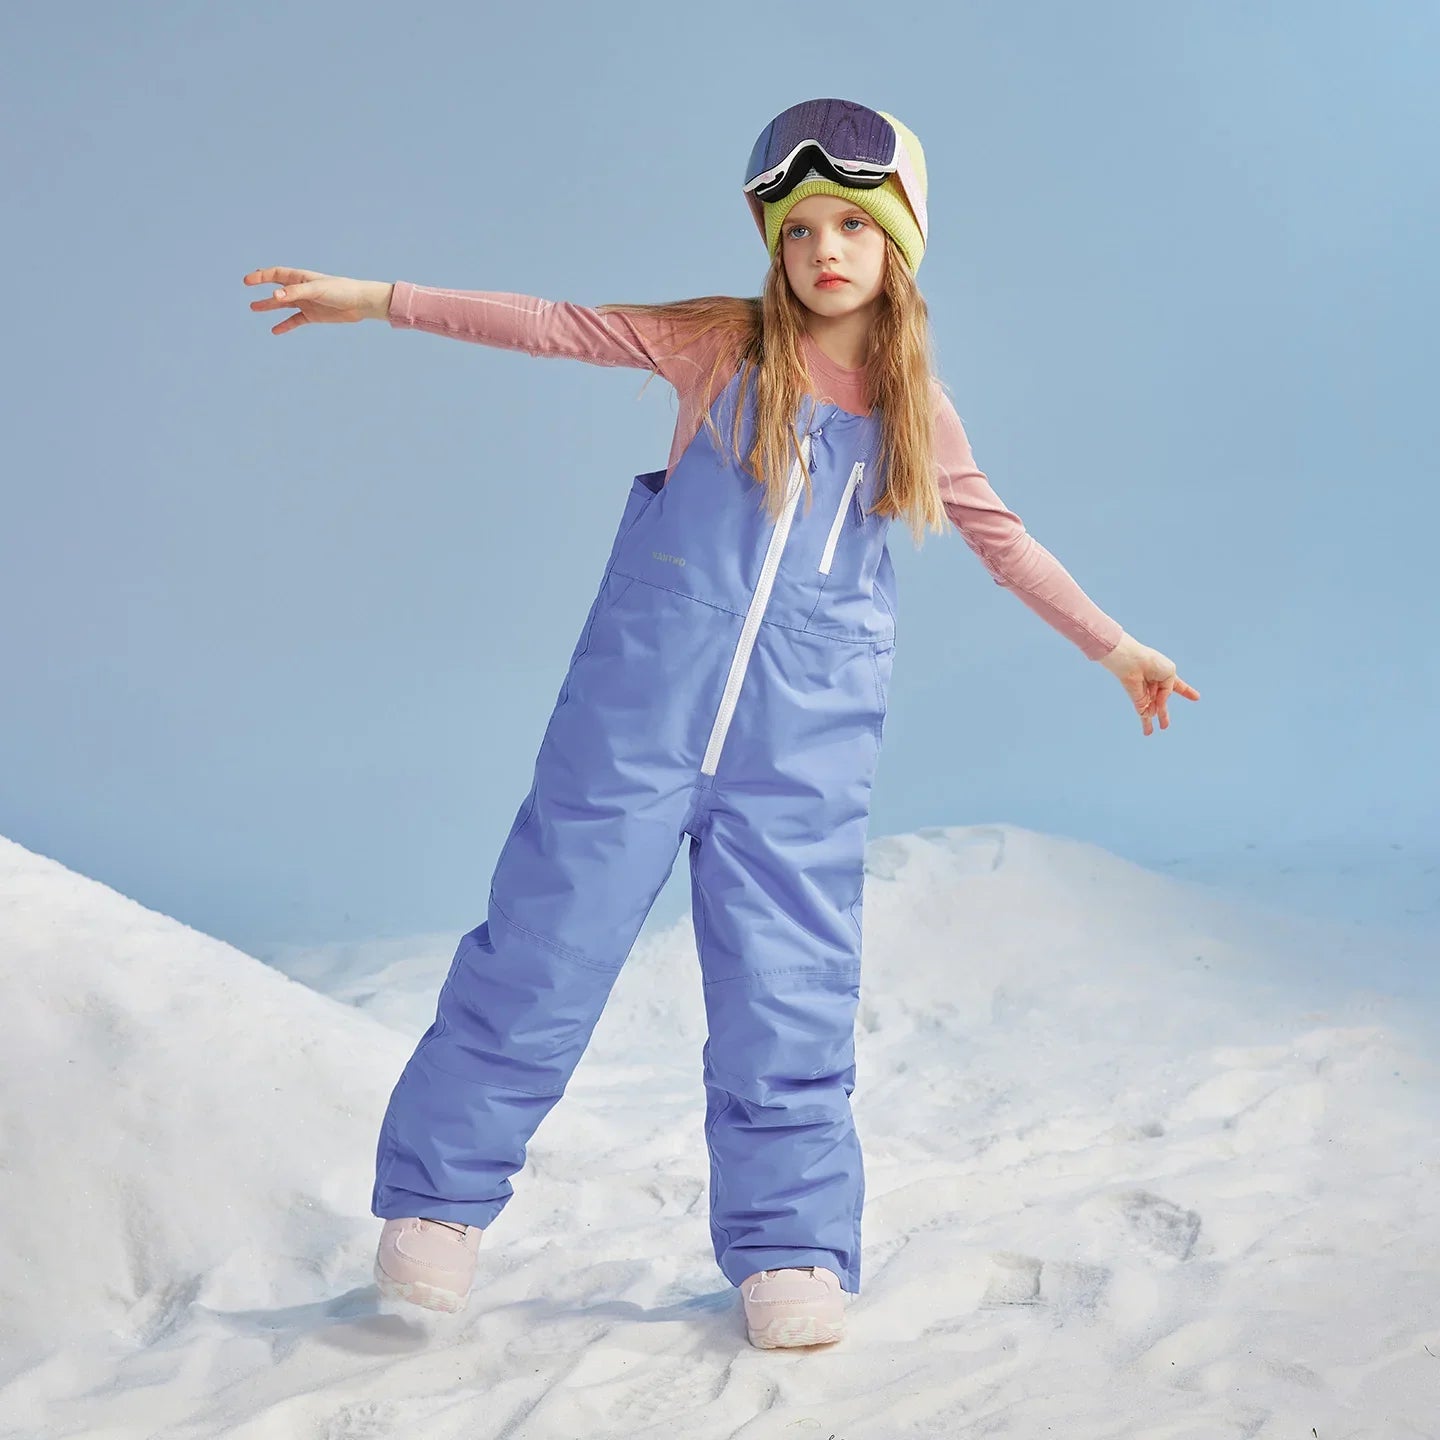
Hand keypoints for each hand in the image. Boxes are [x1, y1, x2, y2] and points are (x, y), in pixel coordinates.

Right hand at [242, 268, 393, 333]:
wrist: (360, 303)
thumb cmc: (340, 290)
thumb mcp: (316, 290)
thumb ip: (295, 293)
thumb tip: (275, 296)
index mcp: (301, 278)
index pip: (276, 274)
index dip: (261, 276)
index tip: (247, 281)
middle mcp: (301, 289)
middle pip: (277, 288)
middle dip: (262, 287)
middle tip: (247, 290)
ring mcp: (306, 303)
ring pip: (283, 305)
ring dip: (269, 306)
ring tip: (253, 308)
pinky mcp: (313, 316)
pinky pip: (295, 320)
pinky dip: (285, 325)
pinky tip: (275, 331)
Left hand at [1097, 631, 1199, 736]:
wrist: (1134, 662)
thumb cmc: (1153, 663)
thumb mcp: (1170, 675)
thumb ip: (1168, 691)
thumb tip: (1159, 704)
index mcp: (1166, 675)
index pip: (1178, 686)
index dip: (1186, 692)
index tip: (1197, 698)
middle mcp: (1156, 685)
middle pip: (1162, 701)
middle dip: (1164, 713)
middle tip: (1166, 725)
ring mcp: (1146, 692)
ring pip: (1152, 710)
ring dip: (1159, 718)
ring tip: (1163, 728)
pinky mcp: (1137, 700)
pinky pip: (1144, 712)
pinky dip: (1147, 718)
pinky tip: (1149, 726)